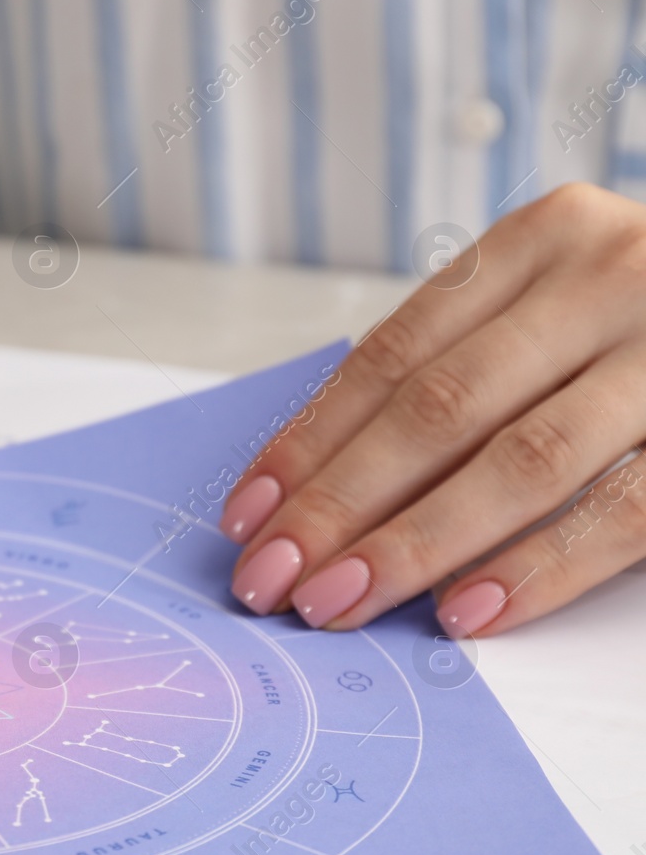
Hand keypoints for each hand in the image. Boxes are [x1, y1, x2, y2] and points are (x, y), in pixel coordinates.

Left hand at [220, 182, 645, 637]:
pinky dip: (540, 567)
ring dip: (415, 544)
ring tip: (337, 604)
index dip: (311, 441)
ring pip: (522, 460)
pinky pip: (628, 509)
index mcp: (546, 239)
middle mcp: (614, 273)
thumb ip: (464, 369)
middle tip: (270, 580)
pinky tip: (465, 615)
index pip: (393, 355)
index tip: (246, 515)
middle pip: (439, 410)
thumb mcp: (558, 309)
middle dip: (340, 505)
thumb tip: (320, 483)